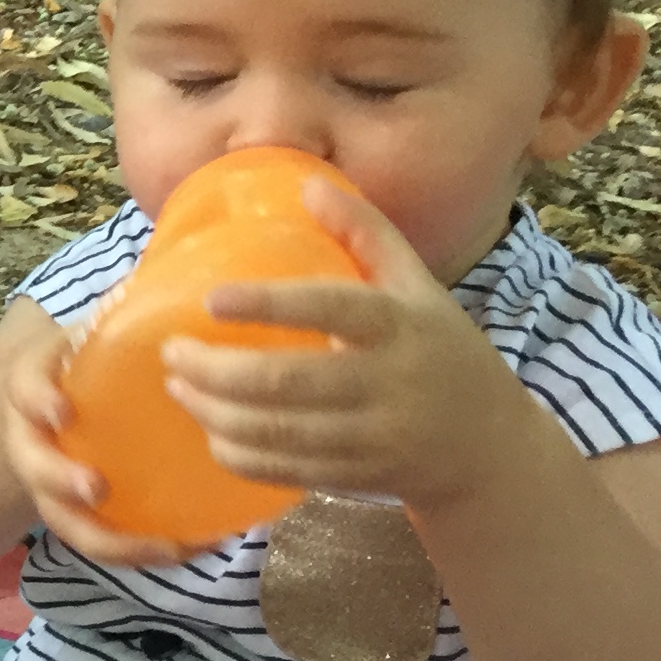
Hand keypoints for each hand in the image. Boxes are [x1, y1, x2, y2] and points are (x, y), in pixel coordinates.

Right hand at [0, 323, 187, 567]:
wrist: (57, 408)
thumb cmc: (83, 367)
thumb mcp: (90, 335)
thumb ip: (117, 312)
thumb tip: (171, 268)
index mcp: (33, 391)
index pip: (24, 390)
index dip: (38, 401)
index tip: (62, 410)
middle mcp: (35, 444)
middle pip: (34, 471)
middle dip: (60, 481)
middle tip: (95, 488)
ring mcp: (56, 489)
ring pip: (69, 524)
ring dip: (111, 541)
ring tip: (164, 548)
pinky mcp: (88, 518)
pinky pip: (110, 543)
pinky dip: (147, 551)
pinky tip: (196, 547)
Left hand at [165, 177, 525, 512]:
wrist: (489, 449)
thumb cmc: (442, 351)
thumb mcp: (418, 287)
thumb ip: (366, 232)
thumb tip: (308, 184)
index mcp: (400, 324)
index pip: (331, 308)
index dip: (269, 304)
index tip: (211, 299)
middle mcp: (389, 382)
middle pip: (289, 381)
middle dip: (216, 370)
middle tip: (171, 352)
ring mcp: (373, 437)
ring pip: (279, 432)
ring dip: (215, 412)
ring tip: (177, 387)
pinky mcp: (358, 476)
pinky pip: (286, 471)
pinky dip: (239, 455)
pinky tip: (208, 432)